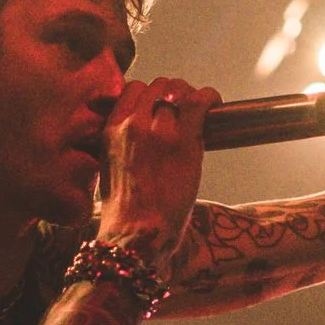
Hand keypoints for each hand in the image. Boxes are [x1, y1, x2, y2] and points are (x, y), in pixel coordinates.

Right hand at [96, 77, 219, 265]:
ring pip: (178, 91)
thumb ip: (120, 147)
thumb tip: (137, 141)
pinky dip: (210, 98)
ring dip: (191, 97)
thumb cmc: (124, 215)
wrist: (136, 237)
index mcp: (110, 131)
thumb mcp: (109, 171)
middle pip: (158, 87)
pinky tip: (215, 105)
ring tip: (200, 110)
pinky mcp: (183, 142)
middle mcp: (132, 125)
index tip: (161, 106)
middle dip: (173, 94)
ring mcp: (159, 131)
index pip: (132, 89)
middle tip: (185, 110)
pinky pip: (200, 101)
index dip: (150, 94)